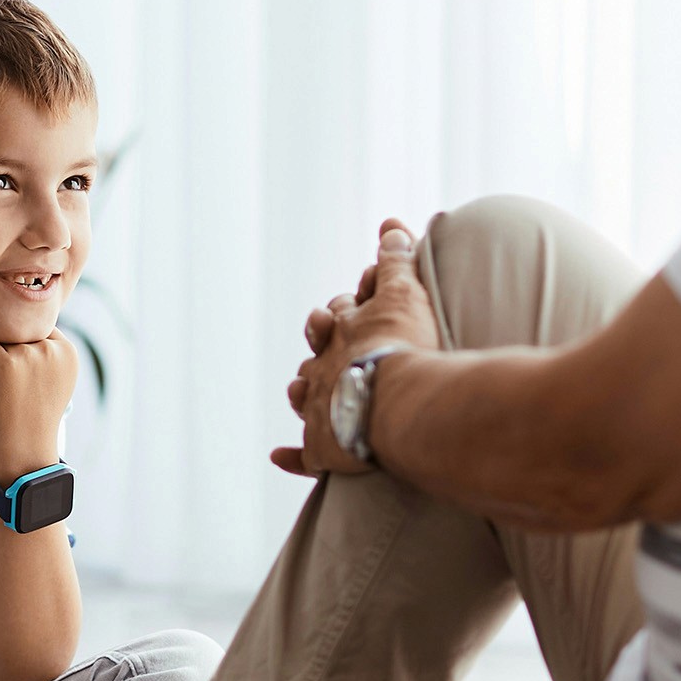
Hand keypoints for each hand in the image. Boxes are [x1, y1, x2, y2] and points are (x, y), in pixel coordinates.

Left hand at [0, 332, 76, 476]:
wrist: (23, 450)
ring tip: (0, 384)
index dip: (22, 348)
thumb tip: (18, 318)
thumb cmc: (31, 417)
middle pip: (16, 328)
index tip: (23, 378)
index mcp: (68, 352)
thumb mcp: (51, 378)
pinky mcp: (6, 361)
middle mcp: (53, 349)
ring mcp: (30, 354)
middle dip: (8, 350)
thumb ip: (44, 350)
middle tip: (10, 383)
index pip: (36, 326)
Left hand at [275, 217, 441, 477]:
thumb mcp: (403, 293)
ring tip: (301, 392)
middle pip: (316, 354)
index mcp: (343, 334)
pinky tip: (277, 456)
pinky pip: (304, 456)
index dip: (345, 311)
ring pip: (305, 398)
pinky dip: (291, 456)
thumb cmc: (403, 346)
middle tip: (324, 342)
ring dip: (304, 393)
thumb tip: (390, 223)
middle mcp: (325, 370)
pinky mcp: (324, 450)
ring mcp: (322, 410)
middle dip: (320, 347)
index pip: (339, 315)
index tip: (351, 307)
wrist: (394, 403)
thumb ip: (396, 259)